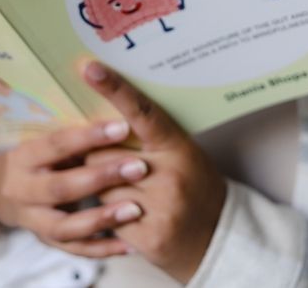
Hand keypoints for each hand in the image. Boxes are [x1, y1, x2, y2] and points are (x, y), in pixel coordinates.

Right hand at [0, 120, 151, 257]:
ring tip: (135, 210)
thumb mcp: (45, 143)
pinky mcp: (46, 241)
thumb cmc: (39, 160)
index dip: (87, 137)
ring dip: (102, 218)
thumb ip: (73, 138)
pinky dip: (102, 248)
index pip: (55, 145)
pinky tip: (129, 245)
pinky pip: (75, 249)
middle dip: (101, 178)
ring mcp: (33, 220)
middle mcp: (22, 190)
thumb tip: (114, 106)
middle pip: (60, 187)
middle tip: (139, 168)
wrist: (4, 193)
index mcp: (23, 157)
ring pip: (65, 226)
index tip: (122, 126)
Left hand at [78, 60, 226, 282]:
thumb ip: (146, 137)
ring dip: (100, 187)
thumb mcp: (180, 152)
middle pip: (103, 153)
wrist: (218, 238)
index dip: (115, 89)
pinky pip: (106, 216)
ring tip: (124, 191)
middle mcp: (171, 175)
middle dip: (96, 157)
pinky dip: (107, 213)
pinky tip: (125, 214)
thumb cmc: (192, 185)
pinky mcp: (149, 237)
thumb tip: (102, 110)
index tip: (90, 68)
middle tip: (106, 161)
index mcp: (177, 147)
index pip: (142, 113)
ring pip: (100, 186)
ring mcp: (161, 208)